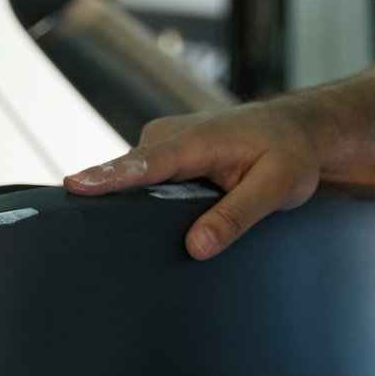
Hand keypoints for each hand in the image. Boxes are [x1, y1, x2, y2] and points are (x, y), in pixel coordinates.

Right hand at [64, 98, 324, 258]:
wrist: (298, 129)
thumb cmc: (291, 153)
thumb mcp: (277, 187)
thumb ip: (236, 217)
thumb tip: (196, 246)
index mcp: (199, 140)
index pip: (146, 162)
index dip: (109, 177)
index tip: (75, 186)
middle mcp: (174, 135)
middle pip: (129, 173)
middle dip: (107, 198)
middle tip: (90, 236)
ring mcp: (167, 143)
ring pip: (135, 177)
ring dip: (127, 201)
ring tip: (118, 233)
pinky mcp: (167, 154)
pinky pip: (143, 177)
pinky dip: (139, 196)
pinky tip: (142, 219)